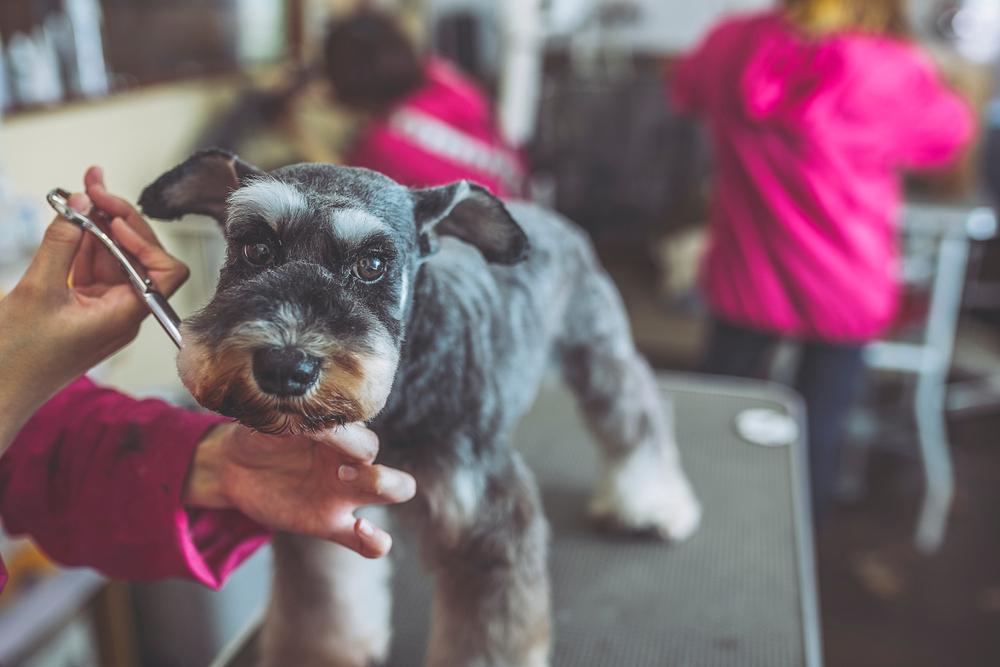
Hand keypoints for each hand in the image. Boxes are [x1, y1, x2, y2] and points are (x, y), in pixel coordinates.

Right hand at [0, 168, 187, 450]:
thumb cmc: (17, 356)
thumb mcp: (37, 291)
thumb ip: (62, 243)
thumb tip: (81, 202)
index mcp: (127, 314)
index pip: (165, 271)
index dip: (145, 240)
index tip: (112, 219)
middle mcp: (123, 311)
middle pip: (138, 256)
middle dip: (118, 217)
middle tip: (91, 181)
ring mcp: (103, 308)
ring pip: (112, 257)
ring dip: (96, 223)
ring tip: (77, 190)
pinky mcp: (81, 306)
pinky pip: (91, 268)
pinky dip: (81, 243)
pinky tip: (69, 217)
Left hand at [186, 423, 415, 557]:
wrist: (235, 467)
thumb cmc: (260, 435)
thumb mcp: (273, 422)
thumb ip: (295, 418)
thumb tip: (309, 415)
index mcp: (340, 437)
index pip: (363, 437)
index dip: (347, 438)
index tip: (317, 434)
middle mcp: (349, 464)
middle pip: (389, 462)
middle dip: (374, 469)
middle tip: (338, 472)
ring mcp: (342, 496)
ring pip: (394, 490)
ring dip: (386, 486)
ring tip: (345, 486)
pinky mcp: (330, 526)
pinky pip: (366, 544)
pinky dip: (375, 542)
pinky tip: (361, 528)